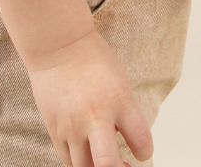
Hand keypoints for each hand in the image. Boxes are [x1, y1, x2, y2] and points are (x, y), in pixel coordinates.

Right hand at [27, 24, 153, 166]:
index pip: (140, 139)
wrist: (59, 46)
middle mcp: (95, 116)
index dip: (145, 151)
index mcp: (119, 100)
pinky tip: (87, 155)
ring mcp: (72, 126)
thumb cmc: (93, 60)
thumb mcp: (119, 82)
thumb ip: (123, 114)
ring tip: (105, 162)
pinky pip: (67, 160)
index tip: (143, 151)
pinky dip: (80, 162)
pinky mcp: (54, 130)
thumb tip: (124, 142)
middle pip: (107, 164)